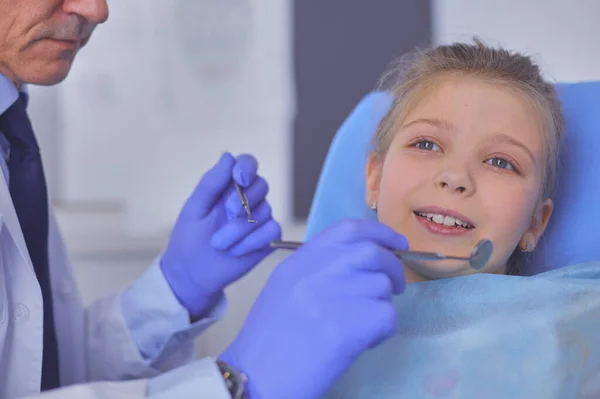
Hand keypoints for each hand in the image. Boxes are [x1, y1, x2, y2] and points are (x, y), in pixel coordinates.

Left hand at [160, 152, 281, 316]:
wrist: (193, 274)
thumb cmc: (189, 239)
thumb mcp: (194, 209)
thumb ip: (211, 183)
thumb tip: (228, 157)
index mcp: (227, 187)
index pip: (247, 164)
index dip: (248, 167)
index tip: (239, 179)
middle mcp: (247, 199)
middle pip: (261, 185)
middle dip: (244, 200)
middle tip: (227, 214)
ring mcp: (258, 219)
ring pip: (265, 211)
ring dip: (240, 229)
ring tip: (220, 244)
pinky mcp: (266, 238)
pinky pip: (272, 230)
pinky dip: (253, 241)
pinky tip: (236, 251)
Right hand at [219, 219, 406, 398]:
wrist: (255, 375)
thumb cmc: (268, 338)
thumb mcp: (285, 287)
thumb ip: (318, 269)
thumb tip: (360, 266)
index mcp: (302, 259)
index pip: (349, 229)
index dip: (380, 233)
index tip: (396, 244)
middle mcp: (321, 268)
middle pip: (373, 252)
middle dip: (393, 268)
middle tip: (395, 286)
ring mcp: (337, 293)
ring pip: (382, 287)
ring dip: (381, 306)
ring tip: (362, 326)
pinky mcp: (353, 323)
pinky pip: (387, 317)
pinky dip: (383, 331)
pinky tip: (363, 343)